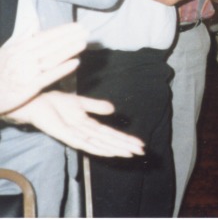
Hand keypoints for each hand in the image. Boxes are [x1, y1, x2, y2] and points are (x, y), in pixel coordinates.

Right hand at [0, 23, 86, 114]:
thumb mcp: (5, 52)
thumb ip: (21, 38)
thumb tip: (33, 24)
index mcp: (18, 48)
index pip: (44, 37)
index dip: (62, 31)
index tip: (78, 26)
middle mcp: (22, 58)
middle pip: (50, 46)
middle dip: (69, 37)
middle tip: (86, 31)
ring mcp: (25, 73)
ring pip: (51, 59)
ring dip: (68, 50)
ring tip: (83, 43)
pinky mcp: (28, 88)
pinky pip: (48, 77)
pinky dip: (62, 69)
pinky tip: (76, 63)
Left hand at [4, 91, 144, 157]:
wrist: (38, 102)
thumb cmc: (56, 103)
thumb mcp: (82, 102)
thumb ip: (97, 106)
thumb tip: (113, 110)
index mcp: (89, 126)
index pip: (111, 134)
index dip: (126, 139)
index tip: (140, 144)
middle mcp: (85, 134)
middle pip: (110, 142)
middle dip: (126, 146)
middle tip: (142, 151)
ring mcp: (78, 136)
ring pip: (102, 145)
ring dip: (117, 149)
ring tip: (132, 153)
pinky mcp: (68, 136)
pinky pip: (86, 145)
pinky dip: (100, 149)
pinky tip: (111, 152)